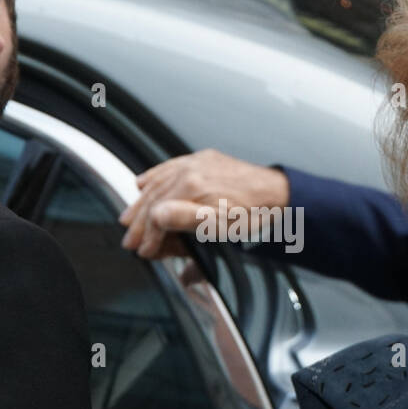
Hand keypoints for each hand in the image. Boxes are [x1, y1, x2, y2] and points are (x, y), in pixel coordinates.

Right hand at [119, 149, 289, 258]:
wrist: (278, 194)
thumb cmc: (252, 214)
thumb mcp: (218, 226)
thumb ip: (183, 219)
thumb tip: (155, 216)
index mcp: (191, 186)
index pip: (158, 213)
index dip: (148, 234)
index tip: (144, 249)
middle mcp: (190, 169)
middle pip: (154, 197)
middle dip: (139, 221)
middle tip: (129, 239)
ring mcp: (196, 162)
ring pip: (158, 181)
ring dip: (142, 200)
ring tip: (130, 217)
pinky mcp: (203, 159)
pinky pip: (170, 166)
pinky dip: (154, 176)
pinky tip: (143, 182)